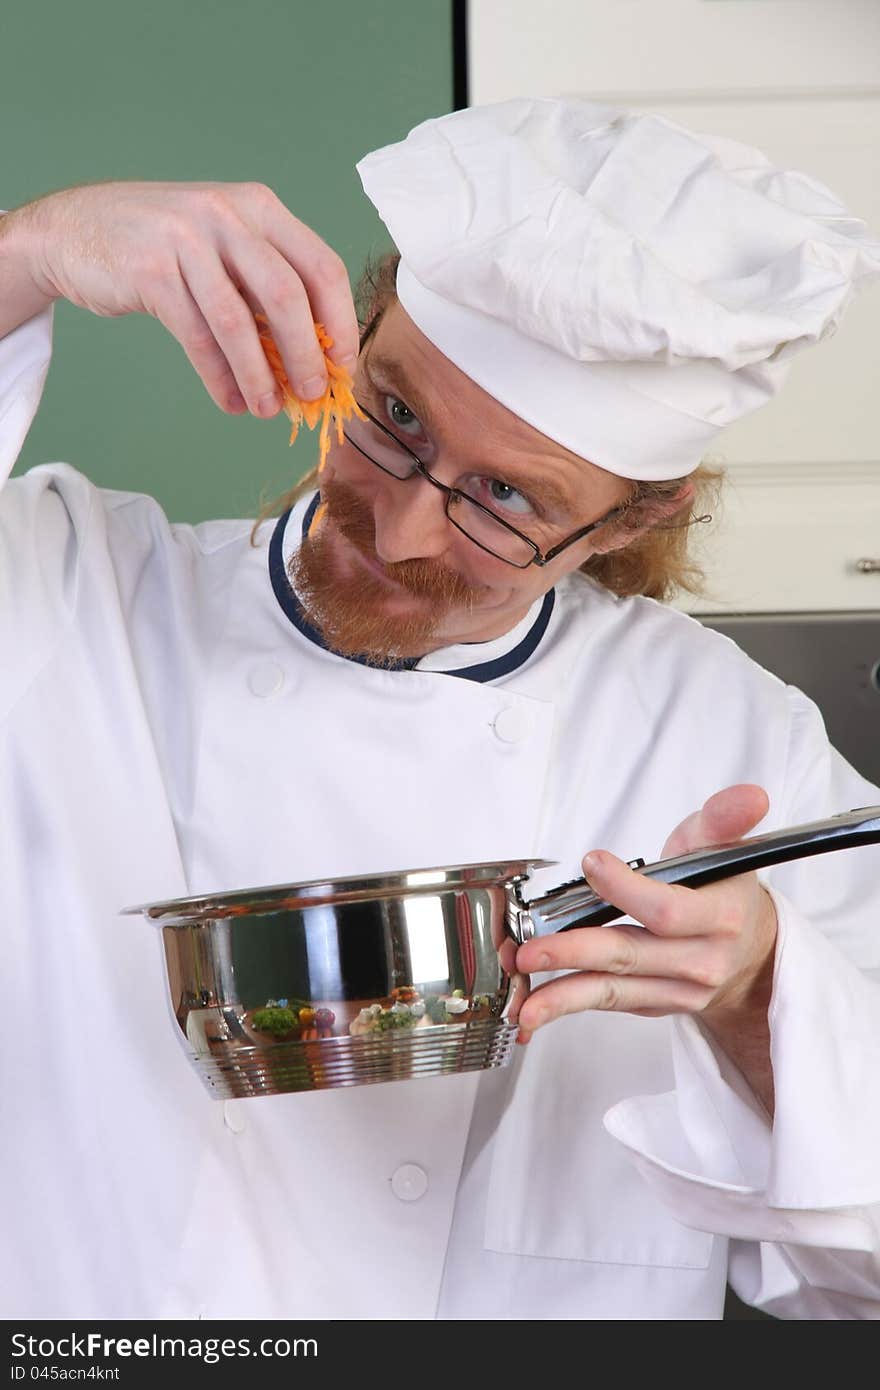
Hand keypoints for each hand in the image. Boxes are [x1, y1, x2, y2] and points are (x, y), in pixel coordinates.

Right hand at [4, 181, 359, 415]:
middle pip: (288, 295)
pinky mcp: (149, 270)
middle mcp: (228, 214)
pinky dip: (218, 376)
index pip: (322, 267)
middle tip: (312, 396)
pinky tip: (230, 400)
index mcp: (260, 208)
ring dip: (259, 375)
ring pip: (239, 322)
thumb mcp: (224, 250)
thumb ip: (265, 291)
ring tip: (266, 409)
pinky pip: (197, 335)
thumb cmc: (163, 248)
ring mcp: (186, 238)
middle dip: (306, 356)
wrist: (73, 229)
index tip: (343, 368)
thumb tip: (312, 361)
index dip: (340, 324)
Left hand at [512, 784, 778, 1040]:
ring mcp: (677, 990)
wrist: (751, 952)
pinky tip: (534, 1010)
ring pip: (613, 990)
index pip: (668, 911)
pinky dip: (567, 1006)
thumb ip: (726, 819)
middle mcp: (701, 961)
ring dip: (562, 993)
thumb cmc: (724, 892)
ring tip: (523, 998)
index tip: (592, 863)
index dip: (627, 889)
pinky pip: (608, 1004)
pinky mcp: (654, 1005)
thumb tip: (751, 795)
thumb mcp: (726, 848)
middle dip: (575, 951)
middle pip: (630, 955)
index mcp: (721, 918)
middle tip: (530, 948)